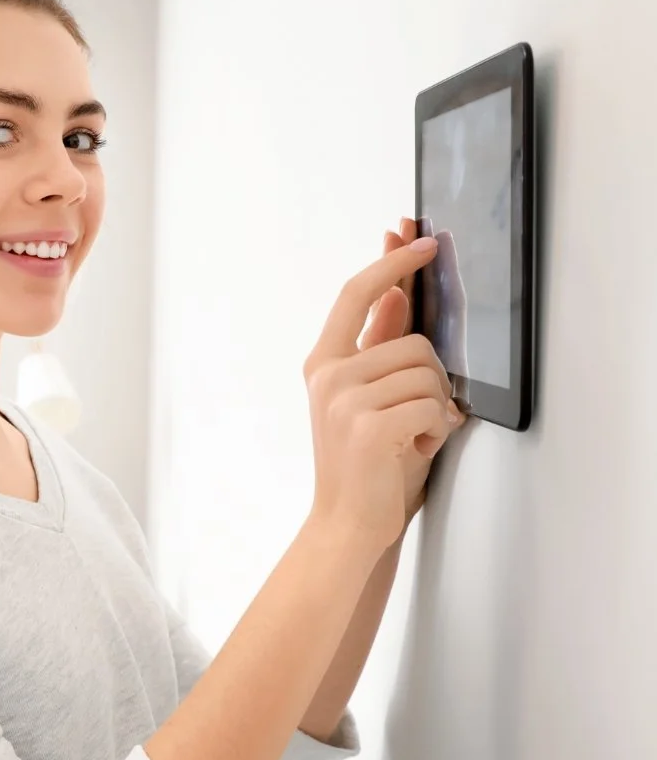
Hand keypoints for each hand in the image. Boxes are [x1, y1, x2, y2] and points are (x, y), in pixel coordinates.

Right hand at [304, 229, 464, 555]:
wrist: (346, 523)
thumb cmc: (364, 463)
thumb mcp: (372, 396)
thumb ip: (379, 344)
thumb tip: (398, 294)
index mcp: (323, 363)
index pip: (356, 293)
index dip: (392, 262)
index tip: (417, 237)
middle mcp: (328, 376)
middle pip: (414, 342)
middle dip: (432, 379)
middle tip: (416, 417)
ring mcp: (344, 401)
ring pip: (428, 376)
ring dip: (435, 411)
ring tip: (409, 439)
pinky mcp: (369, 428)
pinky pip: (432, 408)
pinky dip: (435, 434)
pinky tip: (412, 451)